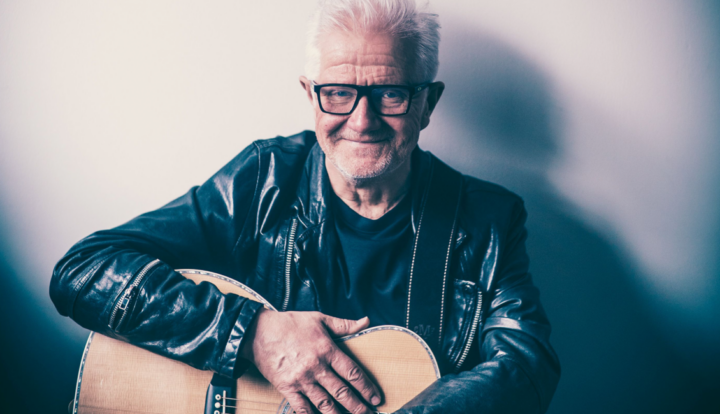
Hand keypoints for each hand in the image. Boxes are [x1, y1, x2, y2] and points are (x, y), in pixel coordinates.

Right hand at [241, 309, 381, 413]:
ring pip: (324, 403)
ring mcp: (301, 379)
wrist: (258, 331)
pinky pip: (302, 407)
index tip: (376, 398)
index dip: (366, 388)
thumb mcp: (319, 318)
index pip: (352, 373)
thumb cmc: (290, 323)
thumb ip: (344, 325)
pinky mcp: (287, 387)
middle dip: (357, 406)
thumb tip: (366, 321)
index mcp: (327, 349)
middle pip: (342, 392)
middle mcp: (316, 367)